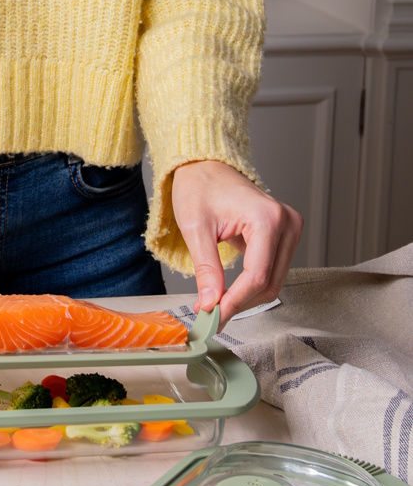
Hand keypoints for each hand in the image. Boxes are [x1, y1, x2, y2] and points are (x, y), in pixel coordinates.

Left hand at [171, 160, 302, 327]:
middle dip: (239, 303)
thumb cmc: (198, 188)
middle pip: (269, 282)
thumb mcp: (195, 230)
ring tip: (215, 303)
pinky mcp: (285, 234)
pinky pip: (272, 270)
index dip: (234, 302)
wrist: (205, 167)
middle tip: (210, 315)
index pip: (257, 276)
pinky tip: (228, 290)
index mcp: (267, 218)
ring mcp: (290, 228)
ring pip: (273, 281)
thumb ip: (206, 269)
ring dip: (245, 297)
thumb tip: (210, 304)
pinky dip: (250, 285)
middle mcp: (287, 223)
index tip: (213, 318)